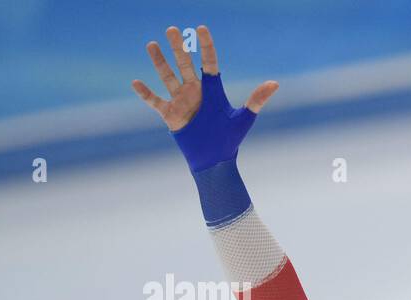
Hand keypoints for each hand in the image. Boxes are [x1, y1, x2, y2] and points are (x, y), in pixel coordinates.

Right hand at [131, 25, 276, 131]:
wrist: (215, 160)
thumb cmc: (230, 139)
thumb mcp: (244, 118)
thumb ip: (257, 99)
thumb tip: (275, 83)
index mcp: (212, 90)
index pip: (209, 63)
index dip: (206, 46)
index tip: (201, 28)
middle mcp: (195, 92)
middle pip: (185, 64)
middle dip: (179, 47)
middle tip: (173, 29)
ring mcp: (181, 101)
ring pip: (168, 77)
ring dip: (159, 62)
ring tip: (152, 44)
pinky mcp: (170, 114)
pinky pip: (155, 101)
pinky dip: (145, 93)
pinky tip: (135, 82)